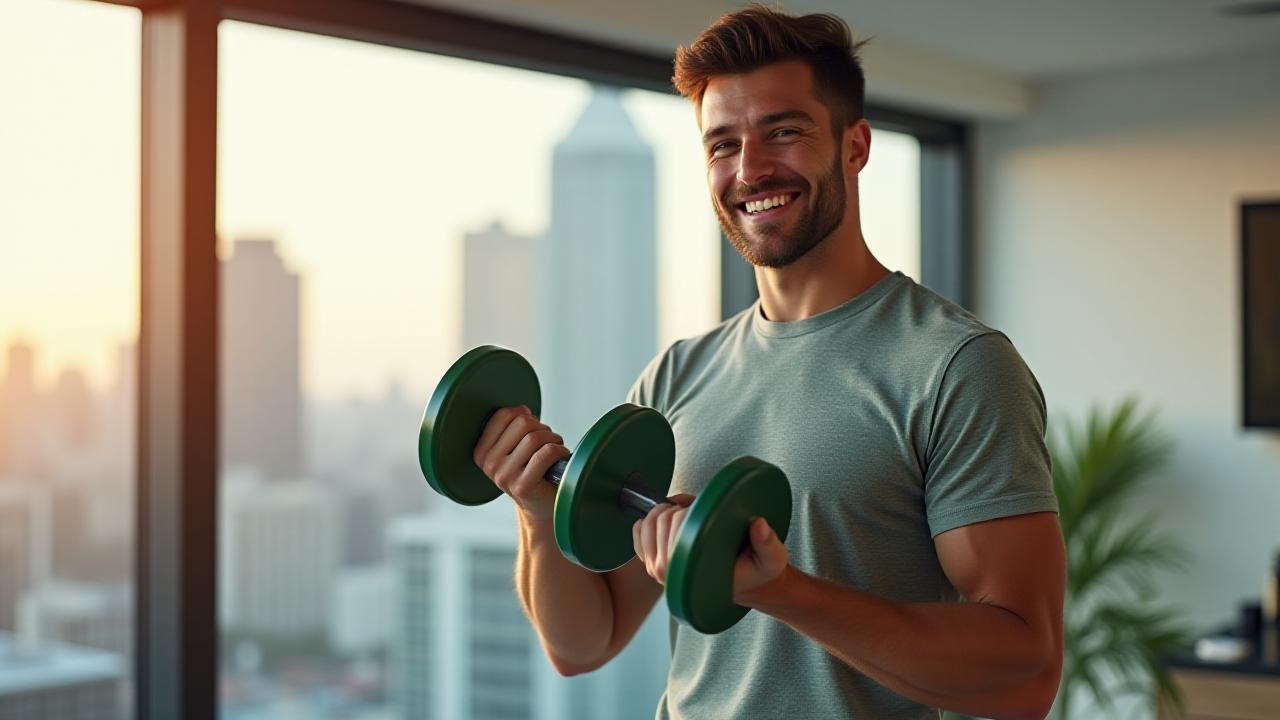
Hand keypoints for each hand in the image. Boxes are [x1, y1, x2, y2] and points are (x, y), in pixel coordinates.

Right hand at [472, 405, 569, 520]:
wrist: (541, 508)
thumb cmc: (533, 472)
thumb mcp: (515, 448)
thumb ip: (514, 426)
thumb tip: (522, 409)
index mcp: (482, 451)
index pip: (503, 415)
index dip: (524, 415)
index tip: (531, 429)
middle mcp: (489, 464)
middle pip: (522, 423)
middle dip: (542, 428)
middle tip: (547, 440)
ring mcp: (504, 476)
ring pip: (535, 438)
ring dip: (553, 439)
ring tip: (554, 449)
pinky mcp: (522, 486)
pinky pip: (546, 453)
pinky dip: (560, 451)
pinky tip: (560, 457)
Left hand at [632, 495, 789, 601]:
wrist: (748, 586)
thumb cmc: (756, 571)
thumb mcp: (772, 559)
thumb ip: (769, 543)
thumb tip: (758, 524)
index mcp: (689, 573)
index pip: (676, 524)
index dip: (689, 508)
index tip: (704, 506)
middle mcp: (666, 574)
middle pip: (659, 519)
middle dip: (678, 506)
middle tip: (698, 508)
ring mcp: (656, 569)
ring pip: (647, 522)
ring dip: (665, 510)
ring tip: (687, 513)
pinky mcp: (653, 563)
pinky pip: (639, 534)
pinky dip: (649, 521)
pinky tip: (667, 519)